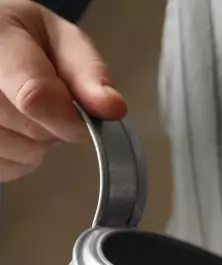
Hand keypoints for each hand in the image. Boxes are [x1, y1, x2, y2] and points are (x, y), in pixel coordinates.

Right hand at [0, 0, 124, 181]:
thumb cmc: (24, 38)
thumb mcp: (61, 39)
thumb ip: (88, 72)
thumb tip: (112, 108)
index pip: (35, 97)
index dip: (69, 117)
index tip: (80, 116)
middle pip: (32, 130)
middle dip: (54, 124)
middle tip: (45, 100)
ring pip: (20, 154)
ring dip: (36, 142)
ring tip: (22, 110)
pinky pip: (6, 168)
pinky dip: (18, 157)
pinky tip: (10, 128)